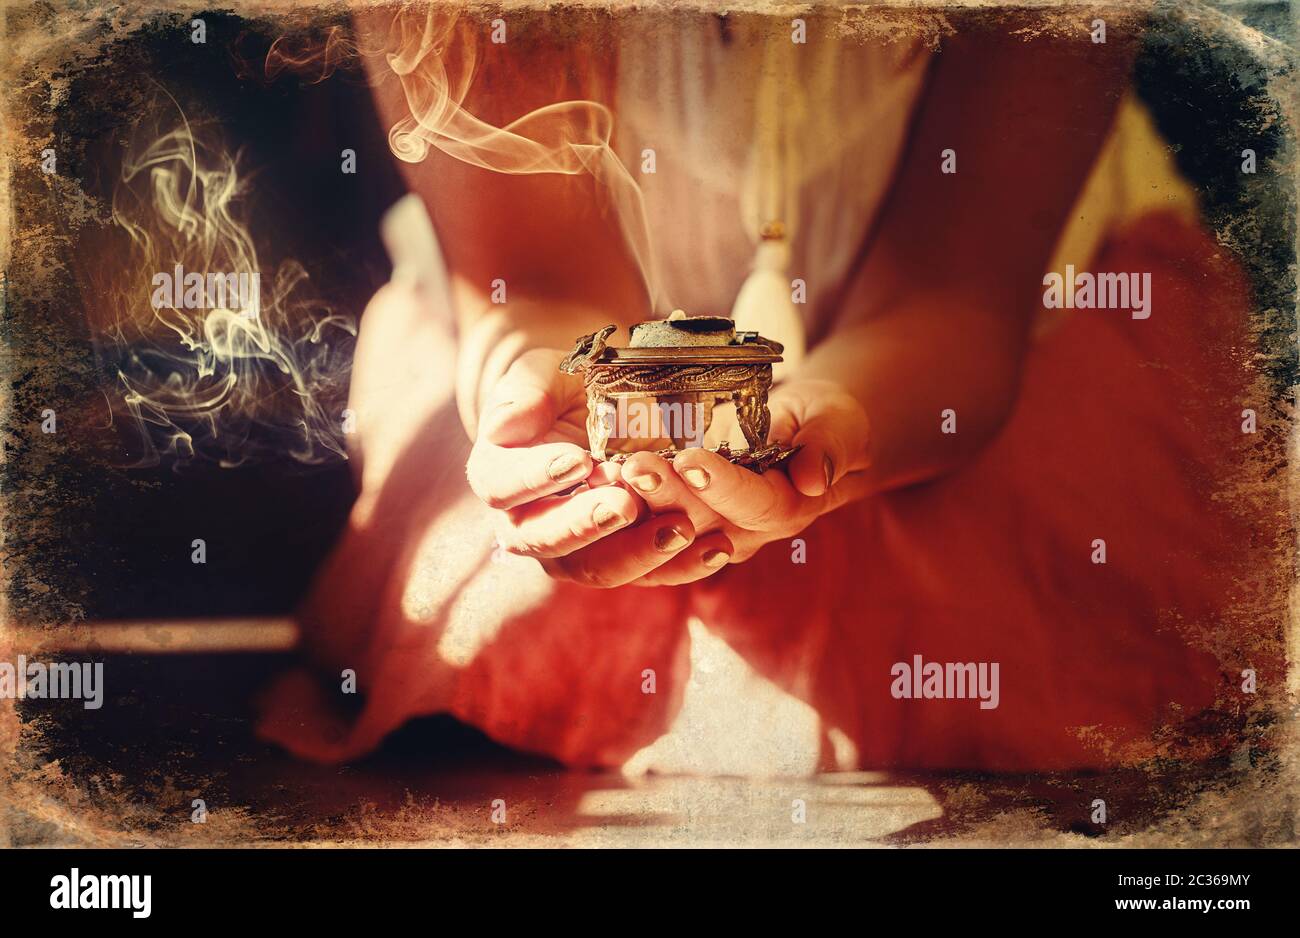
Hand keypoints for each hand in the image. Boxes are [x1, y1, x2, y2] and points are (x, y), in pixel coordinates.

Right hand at [466, 349, 708, 586]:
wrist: (592, 406)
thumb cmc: (561, 389)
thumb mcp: (541, 375)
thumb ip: (523, 395)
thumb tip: (502, 427)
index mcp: (499, 478)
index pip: (502, 488)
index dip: (535, 478)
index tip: (578, 459)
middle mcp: (527, 526)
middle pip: (548, 541)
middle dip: (588, 524)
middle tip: (626, 504)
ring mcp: (574, 551)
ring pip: (598, 568)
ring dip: (639, 552)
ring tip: (681, 527)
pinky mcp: (619, 559)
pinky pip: (647, 573)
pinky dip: (683, 565)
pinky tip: (715, 547)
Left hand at [607, 379, 873, 583]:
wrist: (802, 437)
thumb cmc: (822, 422)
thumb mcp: (838, 423)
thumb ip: (830, 444)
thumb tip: (815, 477)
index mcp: (787, 509)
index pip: (755, 504)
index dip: (723, 485)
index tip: (693, 460)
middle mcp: (745, 533)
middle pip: (701, 522)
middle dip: (665, 494)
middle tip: (632, 464)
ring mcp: (708, 538)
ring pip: (666, 534)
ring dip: (636, 507)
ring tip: (607, 474)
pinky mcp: (679, 533)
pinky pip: (646, 537)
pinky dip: (621, 516)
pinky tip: (596, 485)